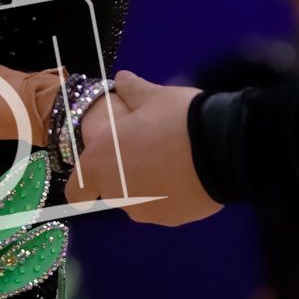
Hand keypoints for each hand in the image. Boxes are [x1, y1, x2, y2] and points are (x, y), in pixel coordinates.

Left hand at [65, 70, 222, 225]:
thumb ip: (132, 91)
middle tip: (147, 152)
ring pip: (139, 201)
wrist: (222, 146)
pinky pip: (166, 206)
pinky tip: (189, 174)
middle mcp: (117, 194)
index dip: (83, 185)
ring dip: (149, 186)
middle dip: (124, 176)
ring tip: (173, 162)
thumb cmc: (176, 118)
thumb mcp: (153, 96)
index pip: (76, 191)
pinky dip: (172, 195)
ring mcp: (145, 210)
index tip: (97, 174)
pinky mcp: (173, 219)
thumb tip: (122, 79)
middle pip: (112, 192)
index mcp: (100, 164)